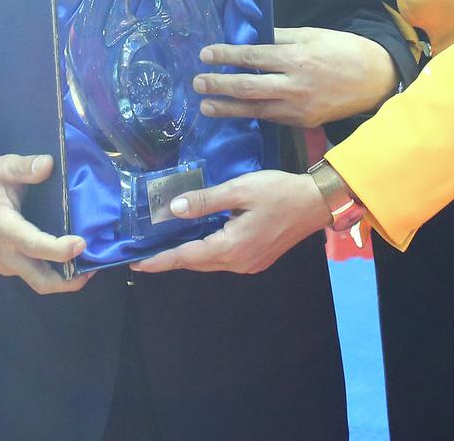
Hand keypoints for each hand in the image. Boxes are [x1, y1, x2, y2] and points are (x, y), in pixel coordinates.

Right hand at [0, 154, 92, 294]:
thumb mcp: (3, 166)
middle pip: (40, 280)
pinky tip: (69, 261)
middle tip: (92, 267)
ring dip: (64, 280)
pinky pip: (34, 276)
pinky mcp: (8, 265)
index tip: (82, 244)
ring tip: (86, 266)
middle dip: (68, 281)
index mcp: (4, 228)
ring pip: (39, 282)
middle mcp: (5, 253)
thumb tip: (48, 164)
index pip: (34, 245)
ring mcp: (6, 263)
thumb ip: (25, 167)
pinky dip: (54, 274)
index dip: (59, 250)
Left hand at [130, 170, 327, 274]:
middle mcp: (238, 262)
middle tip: (145, 253)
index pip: (186, 257)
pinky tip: (197, 238)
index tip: (137, 263)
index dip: (160, 260)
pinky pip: (223, 258)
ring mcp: (249, 263)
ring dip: (188, 254)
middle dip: (170, 258)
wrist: (316, 202)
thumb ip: (205, 201)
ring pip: (209, 261)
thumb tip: (174, 210)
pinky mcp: (256, 258)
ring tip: (165, 244)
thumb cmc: (278, 192)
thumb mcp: (239, 190)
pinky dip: (206, 251)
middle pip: (196, 262)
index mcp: (232, 247)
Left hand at [194, 28, 396, 127]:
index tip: (205, 54)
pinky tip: (234, 112)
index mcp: (296, 57)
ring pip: (256, 109)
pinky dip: (251, 114)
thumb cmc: (343, 50)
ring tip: (205, 106)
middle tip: (197, 82)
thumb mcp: (312, 35)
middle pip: (248, 86)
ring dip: (227, 108)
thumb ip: (280, 37)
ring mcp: (299, 107)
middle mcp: (295, 85)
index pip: (252, 57)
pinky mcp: (303, 121)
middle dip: (219, 85)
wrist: (376, 79)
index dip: (226, 56)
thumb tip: (251, 38)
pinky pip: (272, 118)